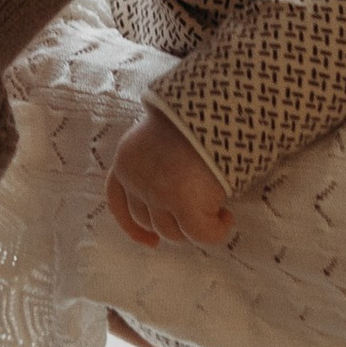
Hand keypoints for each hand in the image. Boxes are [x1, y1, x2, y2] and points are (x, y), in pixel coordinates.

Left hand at [107, 106, 234, 249]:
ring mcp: (159, 194)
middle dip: (172, 224)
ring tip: (217, 211)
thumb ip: (155, 159)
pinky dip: (216, 231)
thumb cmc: (193, 114)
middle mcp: (137, 180)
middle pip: (148, 221)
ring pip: (173, 231)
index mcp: (126, 160)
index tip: (151, 242)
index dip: (133, 227)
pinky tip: (227, 217)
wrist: (212, 104)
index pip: (118, 202)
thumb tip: (171, 183)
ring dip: (194, 228)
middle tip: (196, 216)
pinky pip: (202, 234)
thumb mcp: (160, 133)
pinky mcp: (184, 204)